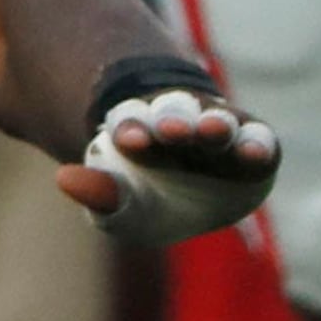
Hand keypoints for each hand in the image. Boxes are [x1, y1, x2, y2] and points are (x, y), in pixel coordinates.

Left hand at [57, 78, 279, 246]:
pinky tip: (254, 154)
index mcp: (137, 130)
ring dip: (212, 123)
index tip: (127, 140)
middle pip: (172, 113)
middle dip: (170, 121)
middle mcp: (178, 122)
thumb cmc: (146, 203)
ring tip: (211, 130)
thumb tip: (63, 178)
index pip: (130, 122)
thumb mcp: (121, 207)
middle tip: (169, 130)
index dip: (130, 129)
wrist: (190, 205)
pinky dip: (256, 144)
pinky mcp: (251, 141)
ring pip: (215, 119)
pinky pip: (256, 138)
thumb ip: (99, 193)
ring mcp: (216, 128)